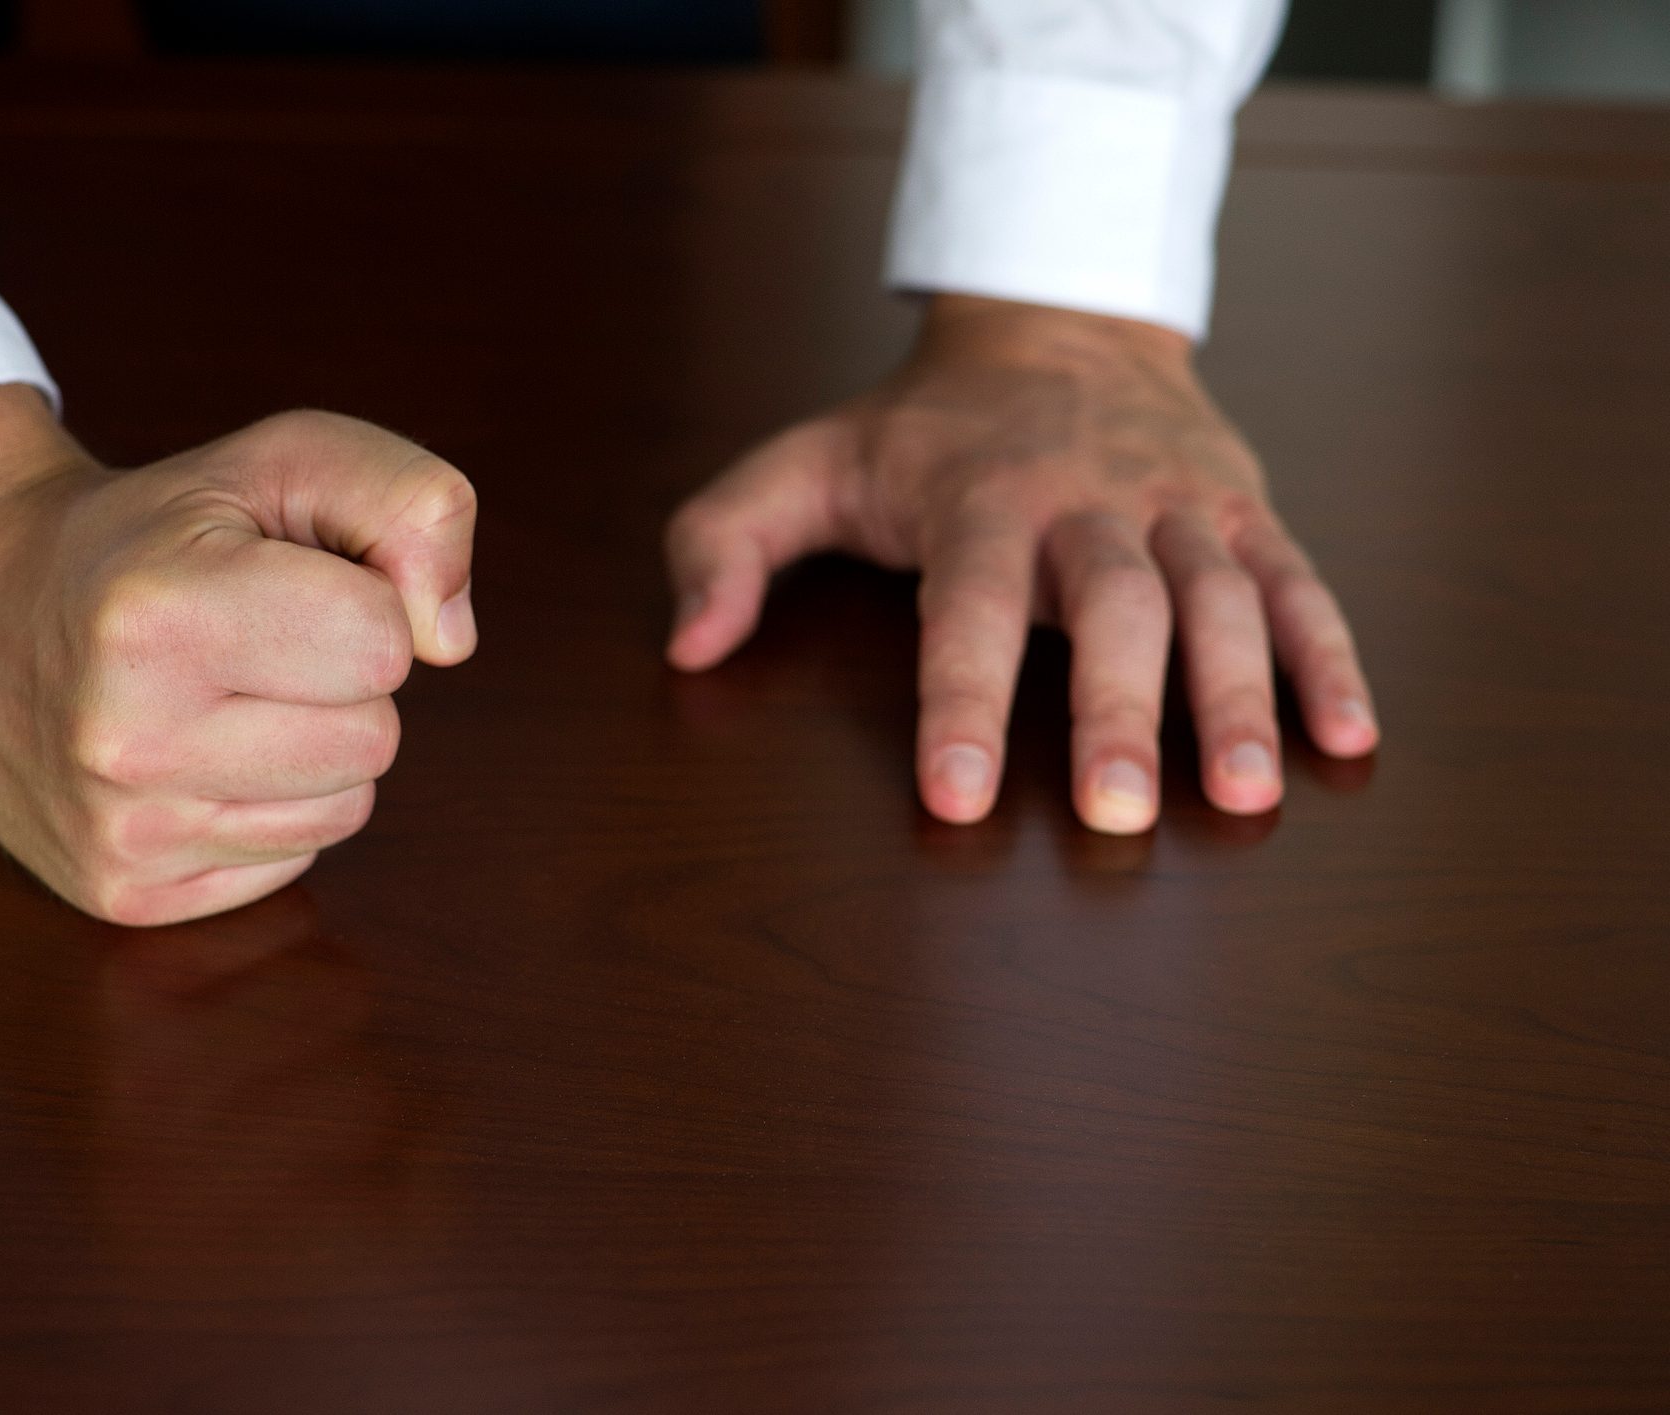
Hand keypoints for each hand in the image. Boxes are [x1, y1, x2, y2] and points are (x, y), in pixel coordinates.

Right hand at [0, 389, 476, 924]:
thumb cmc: (158, 531)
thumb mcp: (283, 461)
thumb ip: (411, 504)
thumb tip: (450, 641)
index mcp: (158, 614)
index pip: (383, 642)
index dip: (359, 600)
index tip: (280, 578)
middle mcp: (124, 735)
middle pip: (374, 738)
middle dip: (339, 682)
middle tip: (248, 643)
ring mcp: (118, 830)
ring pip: (346, 810)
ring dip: (310, 749)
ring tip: (219, 696)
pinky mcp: (123, 894)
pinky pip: (293, 861)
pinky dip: (267, 809)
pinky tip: (195, 755)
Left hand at [664, 295, 1376, 833]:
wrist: (1058, 315)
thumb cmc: (920, 427)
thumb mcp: (803, 463)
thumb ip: (724, 541)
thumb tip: (687, 647)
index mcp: (977, 498)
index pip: (965, 607)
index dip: (961, 700)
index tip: (958, 796)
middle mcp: (1086, 498)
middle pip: (1111, 603)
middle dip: (1116, 706)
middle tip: (1114, 814)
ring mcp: (1177, 502)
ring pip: (1221, 595)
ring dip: (1237, 695)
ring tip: (1243, 795)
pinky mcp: (1243, 508)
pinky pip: (1299, 582)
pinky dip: (1331, 657)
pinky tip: (1348, 741)